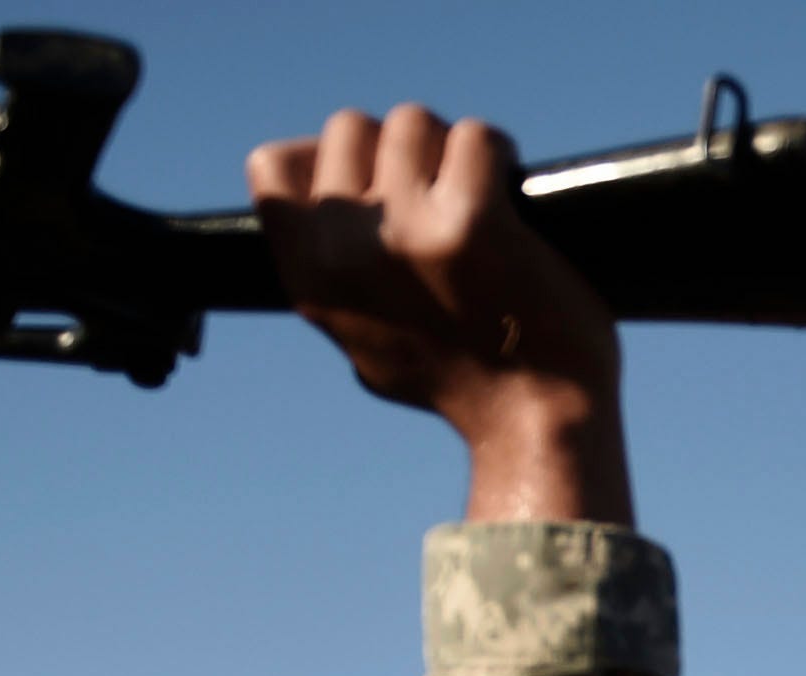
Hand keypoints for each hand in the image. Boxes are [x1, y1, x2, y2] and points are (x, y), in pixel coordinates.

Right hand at [248, 106, 631, 524]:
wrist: (533, 422)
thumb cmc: (461, 382)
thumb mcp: (358, 337)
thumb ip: (332, 273)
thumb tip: (319, 199)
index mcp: (308, 278)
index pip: (272, 166)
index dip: (326, 158)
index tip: (374, 186)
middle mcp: (344, 252)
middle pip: (351, 128)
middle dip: (401, 150)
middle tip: (442, 196)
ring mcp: (406, 234)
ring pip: (414, 122)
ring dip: (453, 150)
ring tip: (481, 199)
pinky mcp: (472, 222)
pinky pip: (476, 136)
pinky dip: (500, 154)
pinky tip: (512, 197)